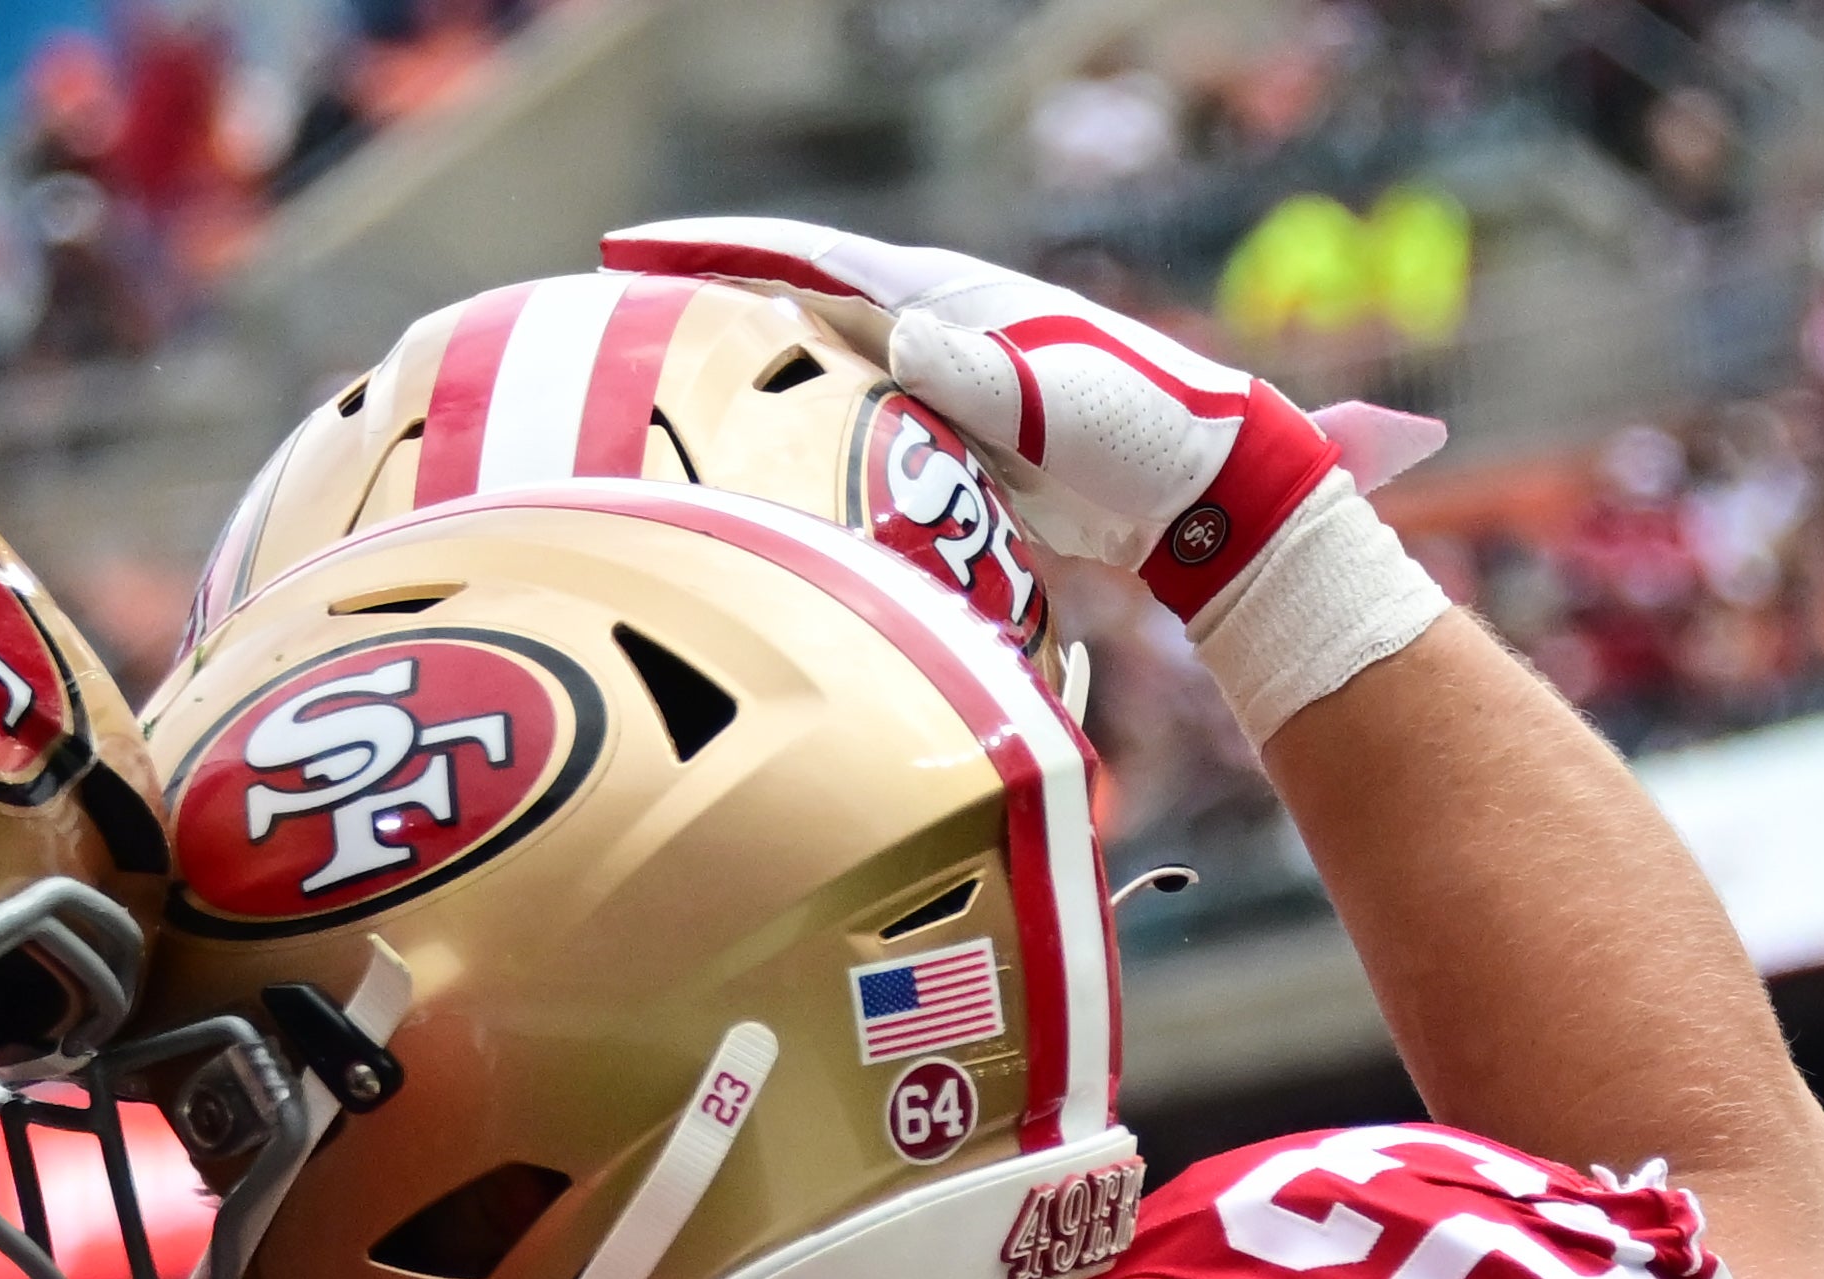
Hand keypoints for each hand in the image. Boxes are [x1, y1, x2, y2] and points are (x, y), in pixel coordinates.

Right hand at [590, 217, 1445, 600]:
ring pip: (819, 361)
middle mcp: (937, 327)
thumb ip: (972, 369)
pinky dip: (794, 422)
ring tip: (661, 374)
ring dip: (746, 361)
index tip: (635, 248)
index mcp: (950, 299)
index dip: (723, 250)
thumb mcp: (1056, 397)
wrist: (1206, 485)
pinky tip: (755, 452)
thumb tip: (886, 334)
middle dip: (712, 294)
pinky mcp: (952, 437)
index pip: (813, 259)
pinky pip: (850, 420)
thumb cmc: (1143, 432)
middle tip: (617, 305)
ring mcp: (943, 379)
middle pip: (800, 298)